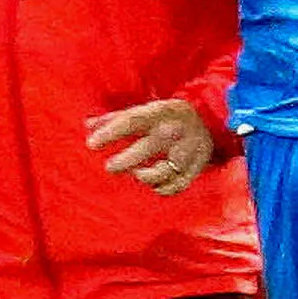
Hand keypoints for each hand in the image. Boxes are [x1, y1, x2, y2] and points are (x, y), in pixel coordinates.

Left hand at [84, 97, 217, 194]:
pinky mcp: (199, 164)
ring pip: (165, 171)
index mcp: (159, 112)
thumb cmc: (166, 116)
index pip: (131, 121)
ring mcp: (189, 149)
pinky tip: (154, 184)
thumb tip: (88, 125)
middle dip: (125, 161)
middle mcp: (175, 130)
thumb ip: (115, 118)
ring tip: (137, 174)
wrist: (209, 117)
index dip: (110, 133)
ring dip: (146, 176)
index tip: (91, 144)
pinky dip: (163, 188)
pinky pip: (178, 184)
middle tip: (110, 167)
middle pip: (148, 148)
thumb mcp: (144, 110)